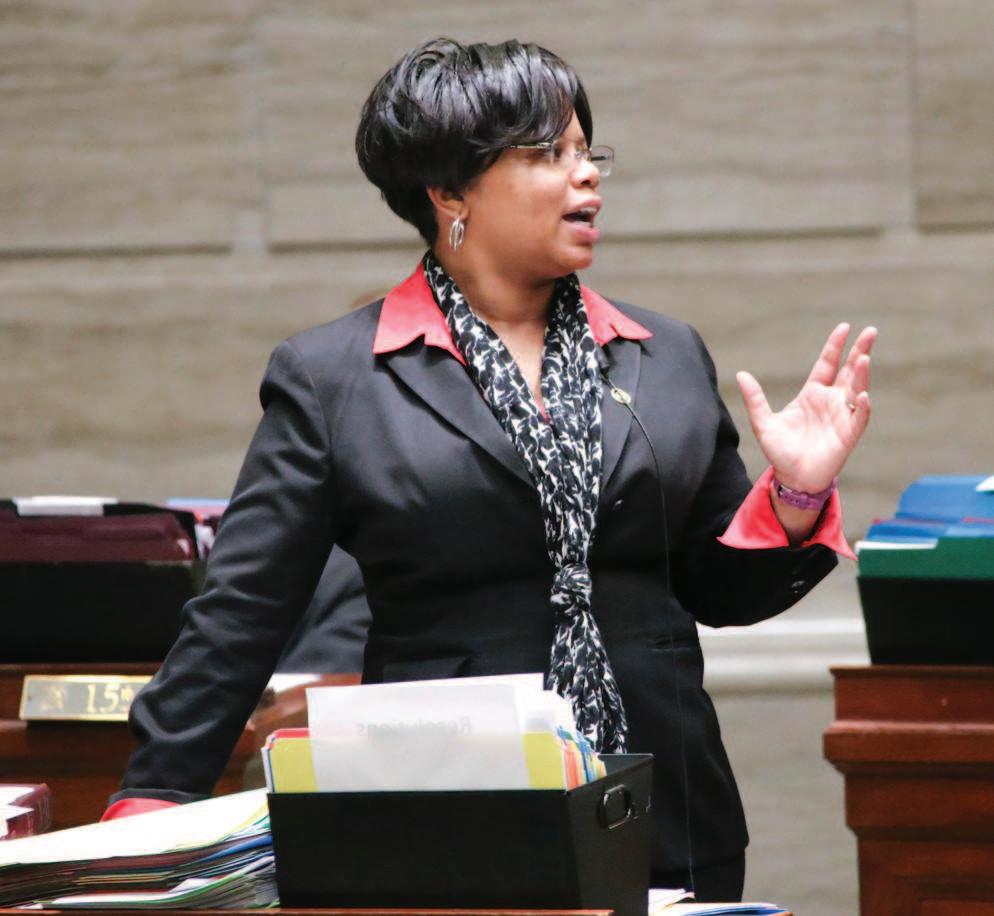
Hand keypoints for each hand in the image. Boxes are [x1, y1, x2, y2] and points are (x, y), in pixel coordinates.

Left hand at [736, 323, 876, 494]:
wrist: (792, 478)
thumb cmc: (780, 451)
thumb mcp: (763, 422)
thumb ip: (755, 399)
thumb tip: (741, 374)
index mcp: (812, 394)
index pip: (827, 364)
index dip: (835, 346)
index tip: (844, 328)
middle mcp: (830, 401)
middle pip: (849, 371)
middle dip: (860, 351)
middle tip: (871, 331)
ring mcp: (842, 416)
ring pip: (857, 389)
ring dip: (862, 374)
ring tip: (864, 358)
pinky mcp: (849, 434)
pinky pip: (859, 417)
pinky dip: (862, 406)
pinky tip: (861, 395)